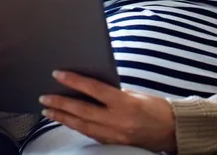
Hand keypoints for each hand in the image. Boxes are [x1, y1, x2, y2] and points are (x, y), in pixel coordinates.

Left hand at [39, 71, 175, 152]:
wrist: (172, 130)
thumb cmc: (156, 107)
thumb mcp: (135, 94)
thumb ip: (113, 92)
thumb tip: (91, 88)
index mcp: (124, 103)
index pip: (94, 90)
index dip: (74, 81)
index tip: (58, 74)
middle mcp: (118, 121)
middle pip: (82, 111)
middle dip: (61, 103)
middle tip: (44, 97)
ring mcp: (115, 135)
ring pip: (82, 126)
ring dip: (63, 117)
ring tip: (48, 110)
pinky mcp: (114, 143)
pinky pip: (90, 134)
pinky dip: (76, 126)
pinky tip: (65, 120)